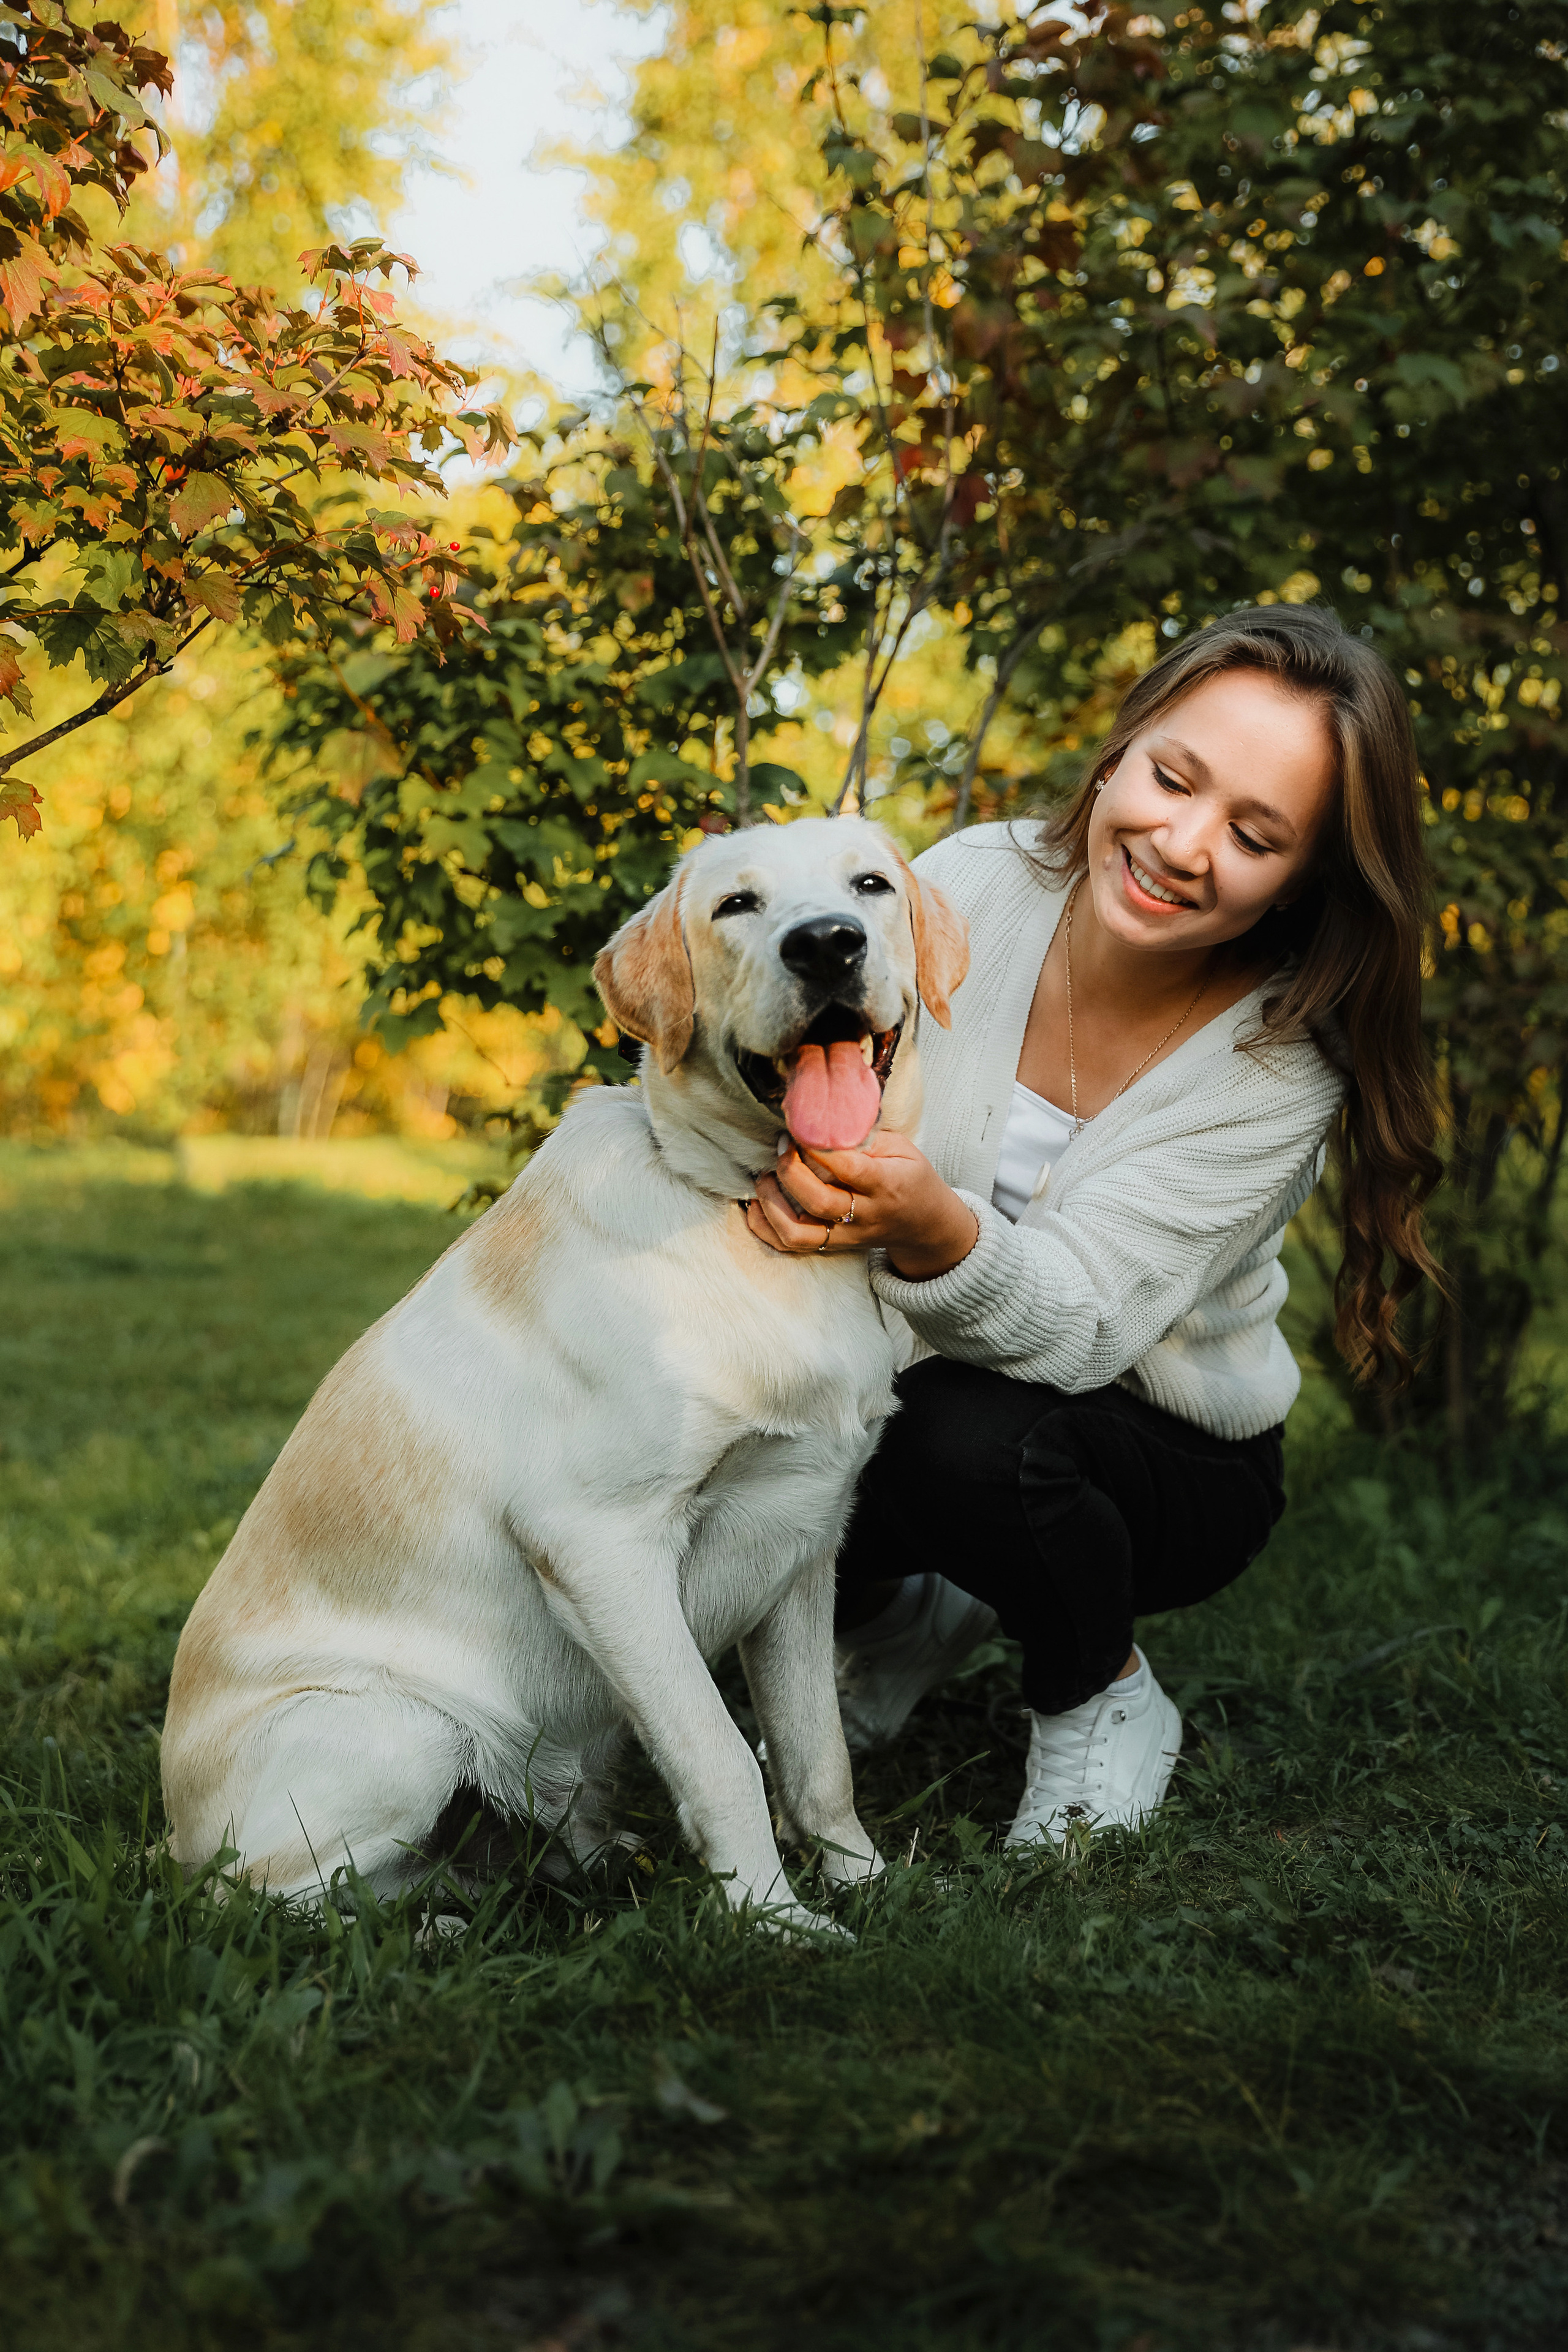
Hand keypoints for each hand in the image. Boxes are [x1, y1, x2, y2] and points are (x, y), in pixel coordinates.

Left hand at [746, 1129, 978, 1280]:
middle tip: (781, 1145)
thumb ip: (866, 1136)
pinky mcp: (831, 1246)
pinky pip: (790, 1246)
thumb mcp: (902, 1148)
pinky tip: (756, 1204)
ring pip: (797, 1232)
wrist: (925, 1226)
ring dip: (771, 1203)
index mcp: (886, 1184)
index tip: (801, 1127)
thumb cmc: (910, 1178)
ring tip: (764, 1176)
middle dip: (790, 1171)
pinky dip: (765, 1227)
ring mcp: (846, 1235)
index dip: (819, 1147)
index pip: (849, 1168)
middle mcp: (864, 1215)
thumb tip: (824, 1118)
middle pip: (818, 1201)